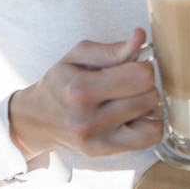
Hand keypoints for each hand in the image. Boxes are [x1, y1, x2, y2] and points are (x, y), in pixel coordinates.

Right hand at [9, 28, 162, 160]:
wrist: (36, 119)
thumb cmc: (59, 82)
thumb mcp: (78, 55)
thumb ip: (112, 48)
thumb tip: (140, 36)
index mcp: (81, 89)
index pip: (139, 77)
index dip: (144, 65)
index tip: (134, 63)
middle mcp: (89, 119)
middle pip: (149, 97)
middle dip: (146, 84)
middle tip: (131, 80)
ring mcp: (97, 140)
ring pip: (153, 122)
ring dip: (148, 106)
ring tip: (132, 97)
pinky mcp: (104, 153)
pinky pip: (147, 140)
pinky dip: (149, 125)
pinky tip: (134, 114)